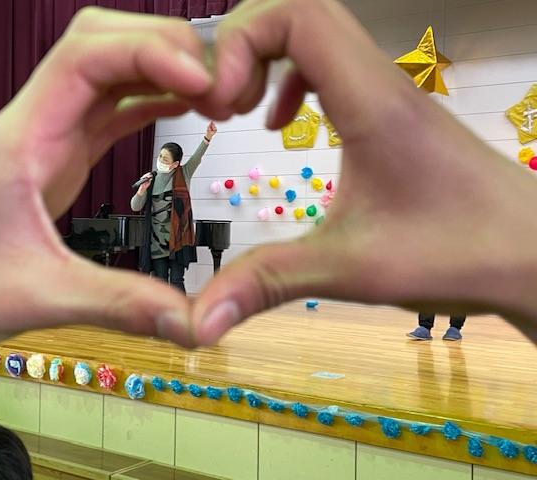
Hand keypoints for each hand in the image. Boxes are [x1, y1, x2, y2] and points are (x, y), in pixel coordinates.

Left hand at [0, 8, 211, 375]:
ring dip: (157, 69)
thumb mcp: (39, 298)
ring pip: (106, 72)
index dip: (149, 54)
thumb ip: (120, 304)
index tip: (200, 82)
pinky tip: (179, 109)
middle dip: (161, 47)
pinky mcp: (56, 159)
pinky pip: (106, 110)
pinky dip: (146, 100)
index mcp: (20, 141)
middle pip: (99, 43)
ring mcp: (45, 139)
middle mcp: (33, 126)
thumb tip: (192, 320)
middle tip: (215, 80)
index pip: (85, 57)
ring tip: (210, 92)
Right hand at [190, 0, 536, 344]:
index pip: (297, 15)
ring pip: (318, 35)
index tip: (221, 105)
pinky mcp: (393, 114)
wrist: (534, 257)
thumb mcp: (351, 269)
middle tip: (221, 105)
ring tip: (241, 110)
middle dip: (244, 46)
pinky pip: (332, 67)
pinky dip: (292, 80)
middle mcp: (380, 83)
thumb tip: (199, 323)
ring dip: (267, 59)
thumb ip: (269, 283)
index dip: (241, 42)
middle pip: (301, 11)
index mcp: (369, 102)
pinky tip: (282, 124)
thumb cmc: (456, 255)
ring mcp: (389, 94)